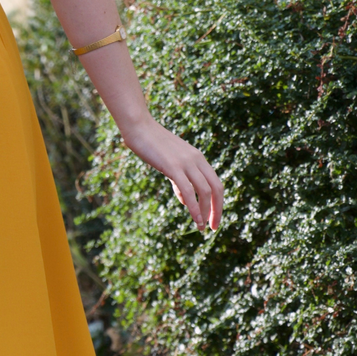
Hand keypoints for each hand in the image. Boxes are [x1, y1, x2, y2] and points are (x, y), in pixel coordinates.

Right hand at [120, 116, 223, 231]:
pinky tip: (196, 220)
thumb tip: (187, 200)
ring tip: (202, 227)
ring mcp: (186, 163)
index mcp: (198, 158)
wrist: (139, 127)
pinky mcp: (173, 167)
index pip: (216, 183)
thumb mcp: (170, 162)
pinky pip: (189, 191)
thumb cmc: (151, 144)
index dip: (218, 202)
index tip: (214, 217)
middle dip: (217, 210)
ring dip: (206, 212)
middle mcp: (196, 159)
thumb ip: (180, 179)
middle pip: (216, 188)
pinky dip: (195, 208)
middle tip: (213, 227)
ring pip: (205, 191)